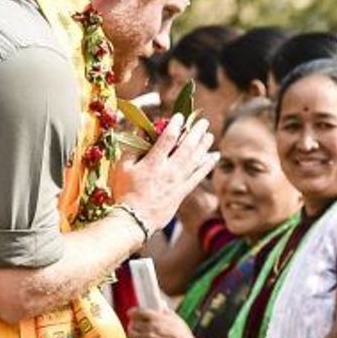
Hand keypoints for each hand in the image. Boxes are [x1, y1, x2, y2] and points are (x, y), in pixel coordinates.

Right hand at [112, 114, 219, 233]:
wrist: (134, 220)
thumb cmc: (124, 193)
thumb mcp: (122, 167)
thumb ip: (133, 147)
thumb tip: (141, 129)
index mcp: (152, 163)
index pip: (168, 138)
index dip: (175, 125)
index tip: (180, 116)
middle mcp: (168, 171)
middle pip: (187, 147)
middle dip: (196, 132)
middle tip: (203, 122)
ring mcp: (178, 182)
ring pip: (195, 159)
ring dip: (204, 145)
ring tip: (210, 135)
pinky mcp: (183, 192)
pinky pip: (199, 176)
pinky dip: (208, 165)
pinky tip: (214, 156)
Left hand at [127, 307, 193, 337]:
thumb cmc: (183, 337)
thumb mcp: (177, 319)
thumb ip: (167, 311)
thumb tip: (161, 305)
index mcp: (157, 319)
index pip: (139, 312)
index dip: (133, 312)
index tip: (131, 313)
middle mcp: (149, 329)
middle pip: (133, 323)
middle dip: (133, 323)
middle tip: (134, 324)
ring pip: (131, 335)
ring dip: (132, 333)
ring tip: (135, 333)